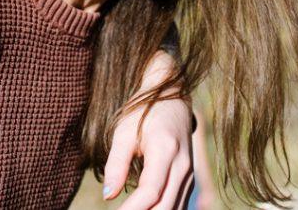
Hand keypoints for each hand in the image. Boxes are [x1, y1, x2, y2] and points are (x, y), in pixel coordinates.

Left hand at [102, 54, 194, 208]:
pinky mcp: (189, 179)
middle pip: (165, 207)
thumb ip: (116, 164)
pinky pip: (178, 205)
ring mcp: (189, 174)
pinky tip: (145, 209)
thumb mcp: (124, 132)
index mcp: (165, 150)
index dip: (132, 209)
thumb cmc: (143, 112)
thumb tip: (108, 195)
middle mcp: (183, 165)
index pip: (150, 192)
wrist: (172, 98)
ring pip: (174, 209)